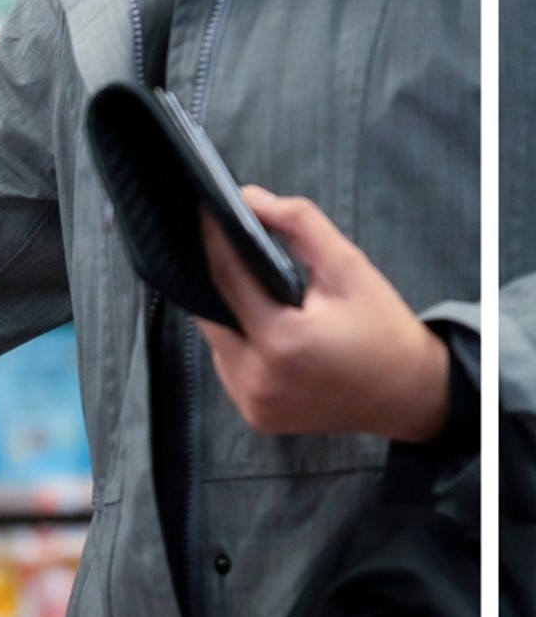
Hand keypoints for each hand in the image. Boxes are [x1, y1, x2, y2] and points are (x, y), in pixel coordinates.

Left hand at [197, 186, 448, 442]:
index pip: (226, 279)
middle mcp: (258, 379)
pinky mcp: (255, 417)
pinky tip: (259, 329)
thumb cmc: (383, 328)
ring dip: (227, 315)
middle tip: (228, 252)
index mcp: (282, 342)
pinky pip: (229, 370)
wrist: (410, 394)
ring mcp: (253, 403)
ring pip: (216, 344)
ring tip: (248, 290)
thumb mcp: (350, 269)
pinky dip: (237, 347)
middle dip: (218, 282)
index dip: (213, 242)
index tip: (207, 214)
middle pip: (211, 315)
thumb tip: (251, 198)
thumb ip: (301, 226)